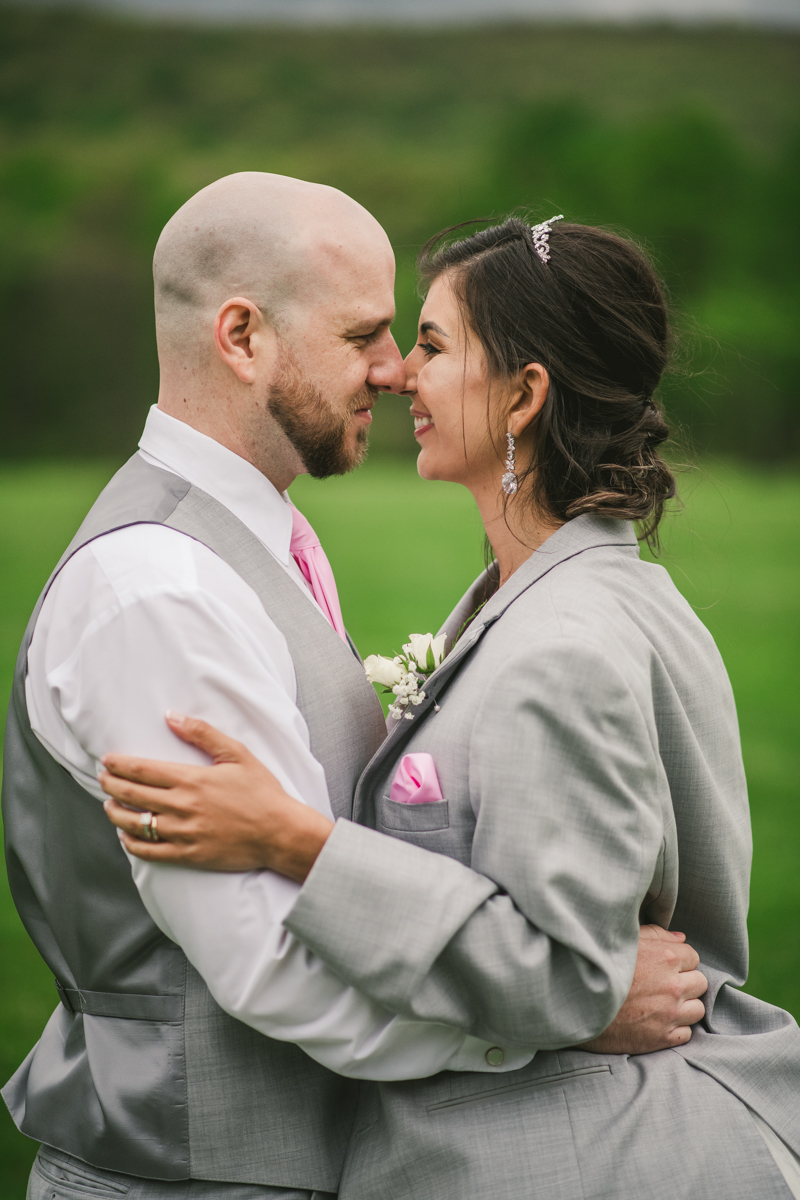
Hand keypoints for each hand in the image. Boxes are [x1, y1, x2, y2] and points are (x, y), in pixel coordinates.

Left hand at [100, 713, 332, 881]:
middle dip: (111, 785)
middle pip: (132, 795)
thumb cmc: (262, 792)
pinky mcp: (188, 855)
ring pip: (134, 824)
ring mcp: (183, 833)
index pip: (142, 770)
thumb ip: (202, 734)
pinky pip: (149, 852)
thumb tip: (171, 716)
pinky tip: (127, 835)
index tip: (107, 761)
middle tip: (103, 779)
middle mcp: (182, 807)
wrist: (280, 832)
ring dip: (115, 814)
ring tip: (109, 806)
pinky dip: (131, 843)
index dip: (119, 765)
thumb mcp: (237, 754)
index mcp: (191, 780)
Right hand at [580, 924, 706, 1053]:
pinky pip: (686, 1033)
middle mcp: (673, 986)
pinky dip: (676, 1028)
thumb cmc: (598, 967)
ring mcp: (670, 1014)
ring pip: (697, 1009)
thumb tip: (680, 938)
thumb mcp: (624, 941)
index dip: (679, 960)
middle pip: (700, 982)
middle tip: (663, 984)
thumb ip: (656, 935)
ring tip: (662, 1003)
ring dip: (684, 1006)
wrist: (576, 1006)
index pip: (693, 956)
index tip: (663, 965)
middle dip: (685, 982)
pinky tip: (657, 1020)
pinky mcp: (663, 1038)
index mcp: (665, 957)